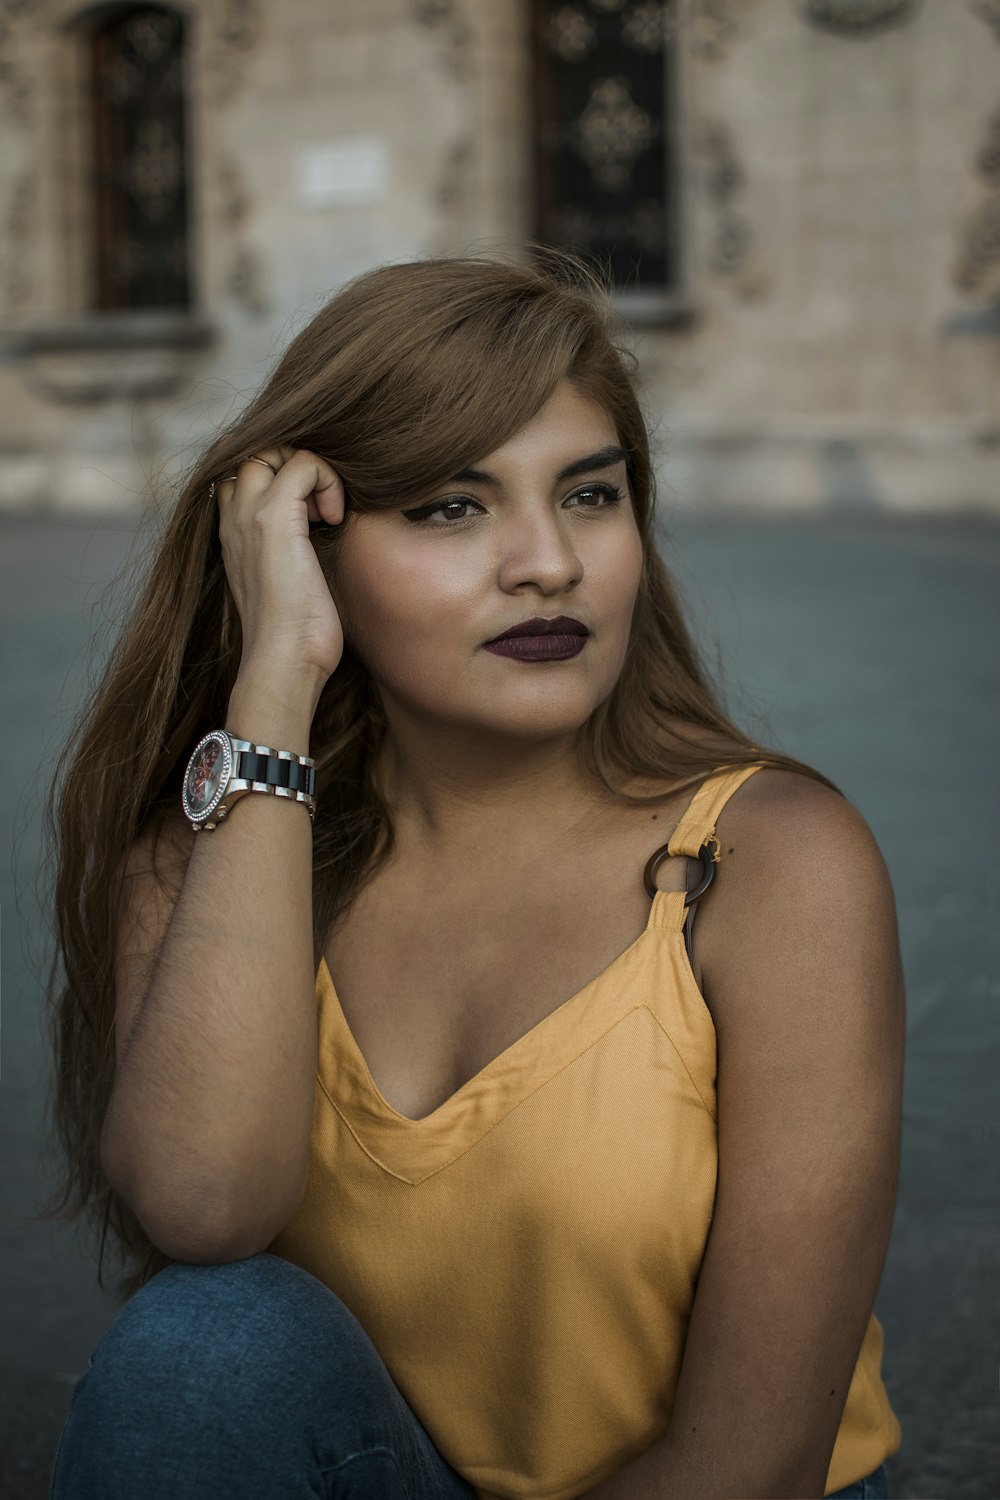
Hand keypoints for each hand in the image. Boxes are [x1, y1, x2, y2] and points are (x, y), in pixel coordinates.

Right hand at [216, 447, 345, 691]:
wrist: (283, 662)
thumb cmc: (295, 636)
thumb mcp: (288, 583)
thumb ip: (291, 552)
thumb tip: (321, 531)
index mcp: (232, 533)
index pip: (247, 474)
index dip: (283, 478)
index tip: (313, 516)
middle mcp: (233, 518)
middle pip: (257, 451)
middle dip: (297, 466)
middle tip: (321, 510)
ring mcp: (250, 515)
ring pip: (276, 448)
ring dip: (312, 470)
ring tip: (326, 514)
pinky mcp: (274, 518)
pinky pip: (305, 463)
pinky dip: (328, 481)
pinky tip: (334, 519)